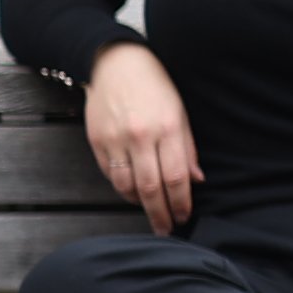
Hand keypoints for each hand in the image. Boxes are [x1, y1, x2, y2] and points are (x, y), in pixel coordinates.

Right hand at [83, 42, 201, 232]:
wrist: (116, 63)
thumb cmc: (155, 85)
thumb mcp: (180, 112)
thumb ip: (187, 148)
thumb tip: (196, 180)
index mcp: (168, 128)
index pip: (176, 177)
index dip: (180, 203)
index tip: (183, 216)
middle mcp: (141, 136)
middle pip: (151, 188)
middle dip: (160, 213)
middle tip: (165, 229)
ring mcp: (116, 139)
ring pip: (127, 186)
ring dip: (139, 203)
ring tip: (149, 210)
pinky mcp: (97, 140)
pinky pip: (111, 174)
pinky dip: (122, 188)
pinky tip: (132, 191)